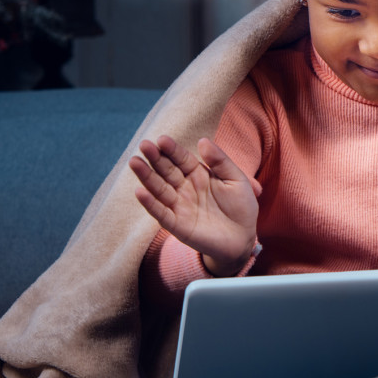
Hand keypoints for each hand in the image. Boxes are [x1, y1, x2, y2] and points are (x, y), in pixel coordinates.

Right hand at [129, 135, 261, 275]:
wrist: (243, 239)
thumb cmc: (241, 207)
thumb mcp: (236, 179)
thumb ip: (220, 161)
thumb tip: (203, 141)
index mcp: (198, 175)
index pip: (181, 159)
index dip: (172, 150)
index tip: (162, 139)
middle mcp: (185, 188)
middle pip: (166, 171)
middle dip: (155, 158)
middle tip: (144, 145)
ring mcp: (179, 206)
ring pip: (159, 189)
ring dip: (146, 176)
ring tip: (135, 162)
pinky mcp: (177, 225)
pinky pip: (161, 213)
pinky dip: (150, 203)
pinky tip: (140, 192)